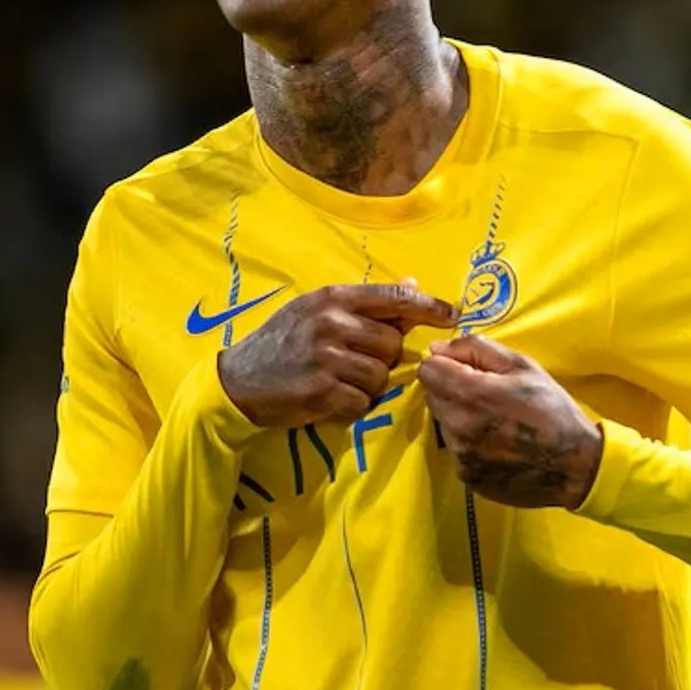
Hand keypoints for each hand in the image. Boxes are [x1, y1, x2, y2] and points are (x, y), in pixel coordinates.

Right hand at [218, 282, 456, 426]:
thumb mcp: (316, 309)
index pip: (394, 297)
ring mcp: (326, 357)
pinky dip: (352, 405)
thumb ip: (363, 301)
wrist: (238, 381)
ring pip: (380, 375)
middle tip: (355, 362)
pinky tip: (329, 398)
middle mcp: (332, 323)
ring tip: (339, 381)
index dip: (428, 306)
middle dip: (383, 357)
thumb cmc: (281, 342)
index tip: (452, 314)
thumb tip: (412, 284)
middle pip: (392, 343)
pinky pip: (362, 401)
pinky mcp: (321, 390)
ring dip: (368, 385)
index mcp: (333, 298)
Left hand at [418, 334, 603, 508]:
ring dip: (459, 415)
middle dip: (451, 388)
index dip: (445, 364)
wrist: (575, 465)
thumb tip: (438, 349)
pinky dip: (468, 441)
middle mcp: (457, 426)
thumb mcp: (522, 366)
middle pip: (431, 396)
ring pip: (442, 423)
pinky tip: (496, 442)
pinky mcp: (466, 476)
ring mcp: (460, 455)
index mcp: (470, 394)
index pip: (427, 370)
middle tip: (485, 393)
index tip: (465, 368)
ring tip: (494, 419)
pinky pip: (455, 449)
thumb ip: (476, 349)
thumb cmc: (552, 409)